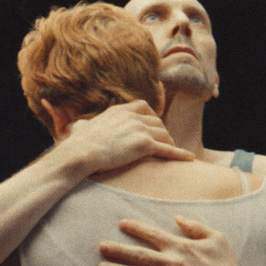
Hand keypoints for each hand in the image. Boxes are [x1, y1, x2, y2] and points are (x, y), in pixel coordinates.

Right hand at [64, 100, 193, 172]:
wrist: (80, 153)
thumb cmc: (77, 146)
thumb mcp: (81, 129)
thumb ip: (83, 126)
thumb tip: (77, 127)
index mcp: (119, 110)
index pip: (143, 107)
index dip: (152, 117)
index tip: (154, 126)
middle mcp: (132, 117)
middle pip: (157, 122)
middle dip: (162, 133)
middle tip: (165, 144)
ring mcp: (139, 129)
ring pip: (164, 135)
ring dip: (169, 144)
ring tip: (172, 153)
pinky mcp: (144, 145)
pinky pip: (167, 150)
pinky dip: (179, 154)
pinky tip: (189, 159)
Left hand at [97, 215, 247, 265]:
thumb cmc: (226, 264)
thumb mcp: (216, 237)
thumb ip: (195, 226)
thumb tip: (177, 218)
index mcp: (179, 246)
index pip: (152, 234)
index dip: (135, 228)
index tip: (121, 224)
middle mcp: (171, 263)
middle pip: (138, 255)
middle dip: (118, 250)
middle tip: (101, 246)